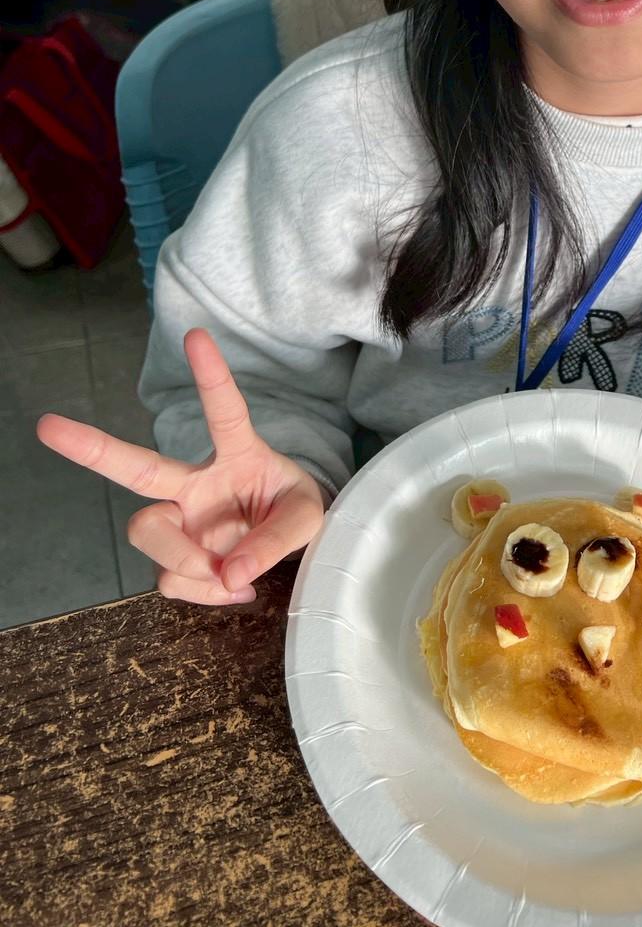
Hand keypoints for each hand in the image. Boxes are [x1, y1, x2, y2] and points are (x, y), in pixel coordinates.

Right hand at [36, 328, 327, 606]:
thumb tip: (232, 573)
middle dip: (92, 447)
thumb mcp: (307, 517)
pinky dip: (202, 591)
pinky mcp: (175, 558)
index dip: (211, 376)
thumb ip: (277, 540)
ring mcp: (180, 519)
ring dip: (183, 558)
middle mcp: (196, 483)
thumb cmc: (293, 511)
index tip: (196, 335)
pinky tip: (231, 585)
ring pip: (147, 531)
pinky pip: (170, 578)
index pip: (225, 412)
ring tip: (228, 574)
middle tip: (48, 426)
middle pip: (137, 468)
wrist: (289, 545)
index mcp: (238, 455)